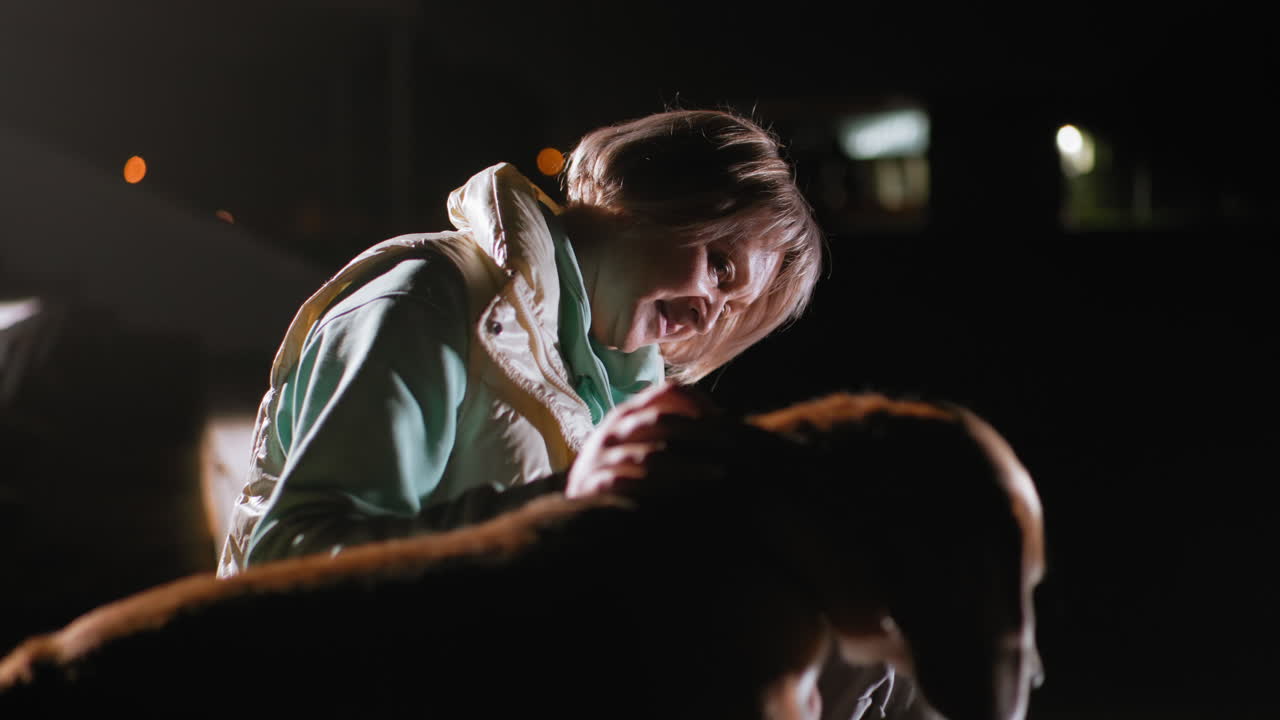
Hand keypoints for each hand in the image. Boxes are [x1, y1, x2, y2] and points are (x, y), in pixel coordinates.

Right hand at [565, 382, 719, 498]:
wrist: (574, 507)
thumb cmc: (619, 472)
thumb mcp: (637, 443)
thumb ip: (666, 429)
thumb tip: (721, 422)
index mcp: (627, 415)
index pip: (665, 393)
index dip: (697, 400)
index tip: (722, 418)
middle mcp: (613, 432)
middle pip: (660, 419)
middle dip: (699, 431)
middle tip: (731, 444)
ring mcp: (600, 460)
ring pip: (649, 456)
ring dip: (688, 466)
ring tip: (718, 473)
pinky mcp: (594, 488)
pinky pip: (629, 486)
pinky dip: (658, 490)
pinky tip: (683, 498)